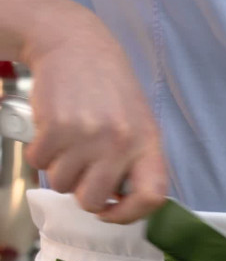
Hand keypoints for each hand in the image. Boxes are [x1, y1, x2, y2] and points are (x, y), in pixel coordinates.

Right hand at [23, 13, 167, 222]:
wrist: (76, 46)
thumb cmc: (109, 90)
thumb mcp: (138, 124)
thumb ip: (136, 163)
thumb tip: (120, 204)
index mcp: (148, 144)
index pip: (152, 197)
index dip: (130, 215)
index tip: (113, 212)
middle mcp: (121, 143)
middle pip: (94, 200)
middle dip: (83, 194)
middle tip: (83, 172)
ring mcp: (87, 136)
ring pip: (63, 185)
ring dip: (61, 170)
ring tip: (70, 144)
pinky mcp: (55, 127)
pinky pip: (39, 163)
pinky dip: (40, 153)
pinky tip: (53, 132)